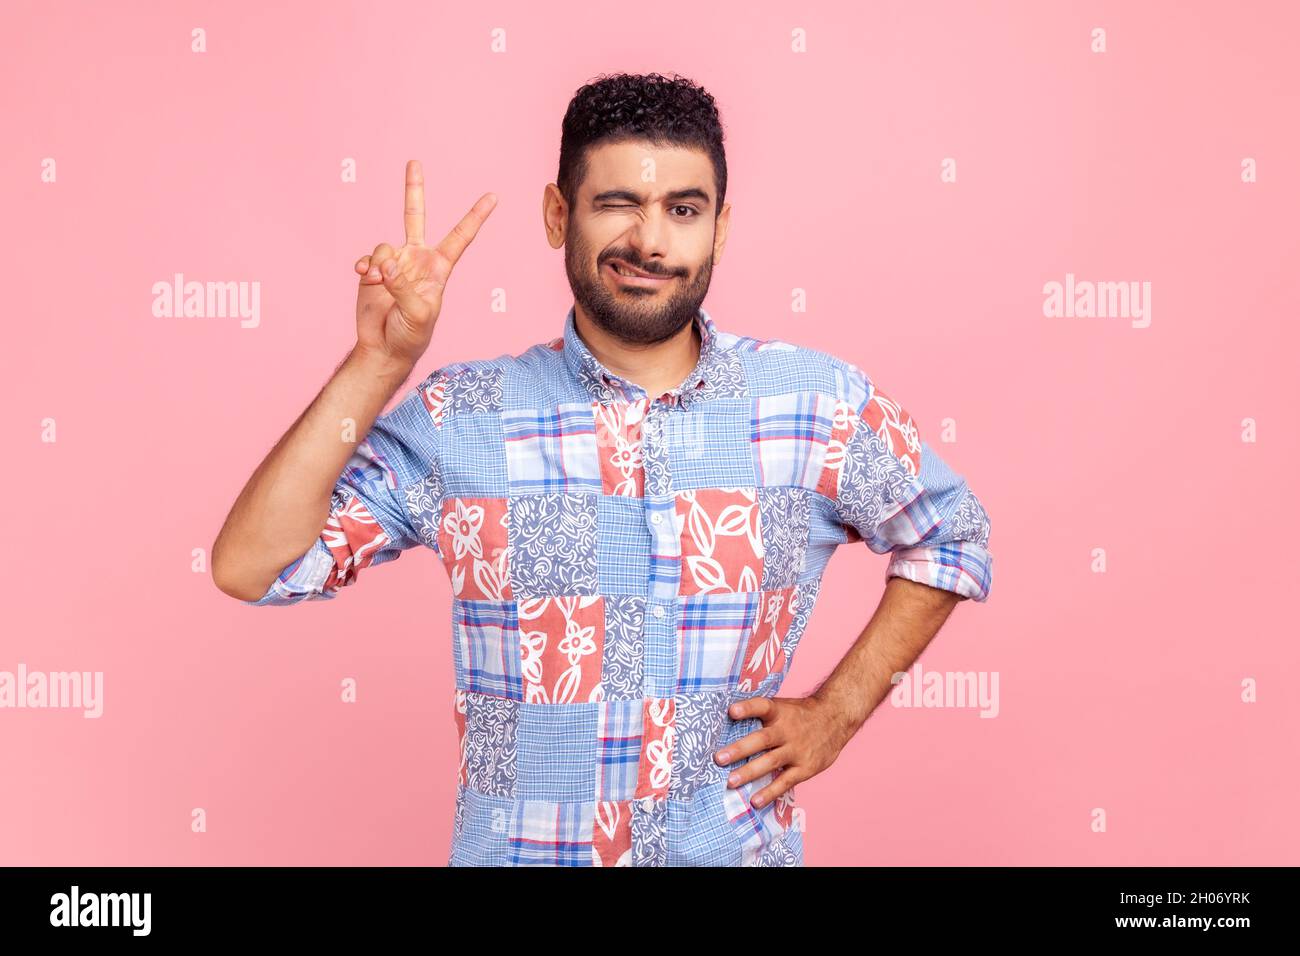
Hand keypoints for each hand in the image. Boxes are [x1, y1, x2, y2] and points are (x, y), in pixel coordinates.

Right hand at [353, 159, 496, 367]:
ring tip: (379, 283)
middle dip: (413, 189)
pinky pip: (367, 258)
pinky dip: (365, 267)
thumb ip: (404, 285)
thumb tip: (386, 262)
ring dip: (379, 263)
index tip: (493, 196)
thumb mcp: (419, 314)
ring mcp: (394, 263)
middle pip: (415, 216)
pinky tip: (365, 279)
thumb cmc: (411, 335)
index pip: (460, 236)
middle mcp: (416, 259)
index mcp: (438, 268)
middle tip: (414, 162)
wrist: (384, 347)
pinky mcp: (372, 270)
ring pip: (384, 245)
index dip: (476, 216)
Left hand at [714, 695, 857, 808]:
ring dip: (749, 773)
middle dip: (740, 749)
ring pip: (771, 762)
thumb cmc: (799, 714)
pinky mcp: (805, 768)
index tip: (731, 711)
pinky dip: (770, 792)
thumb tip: (725, 719)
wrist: (835, 719)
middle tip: (719, 759)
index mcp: (780, 712)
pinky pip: (785, 782)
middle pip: (762, 739)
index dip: (747, 708)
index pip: (762, 706)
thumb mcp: (783, 706)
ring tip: (730, 782)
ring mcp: (797, 750)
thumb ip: (760, 713)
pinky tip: (755, 801)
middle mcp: (787, 730)